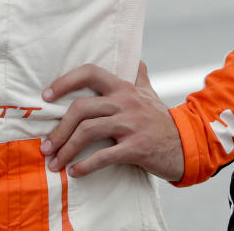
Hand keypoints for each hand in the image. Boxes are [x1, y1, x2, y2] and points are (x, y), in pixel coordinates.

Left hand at [41, 61, 184, 181]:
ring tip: (54, 163)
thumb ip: (140, 77)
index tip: (46, 96)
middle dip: (59, 129)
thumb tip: (137, 60)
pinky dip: (85, 166)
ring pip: (88, 131)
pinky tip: (75, 172)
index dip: (65, 82)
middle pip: (81, 108)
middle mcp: (126, 102)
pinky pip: (104, 156)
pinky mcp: (137, 148)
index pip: (90, 73)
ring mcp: (131, 125)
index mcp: (124, 88)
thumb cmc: (162, 120)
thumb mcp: (151, 94)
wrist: (188, 144)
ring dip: (66, 150)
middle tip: (46, 147)